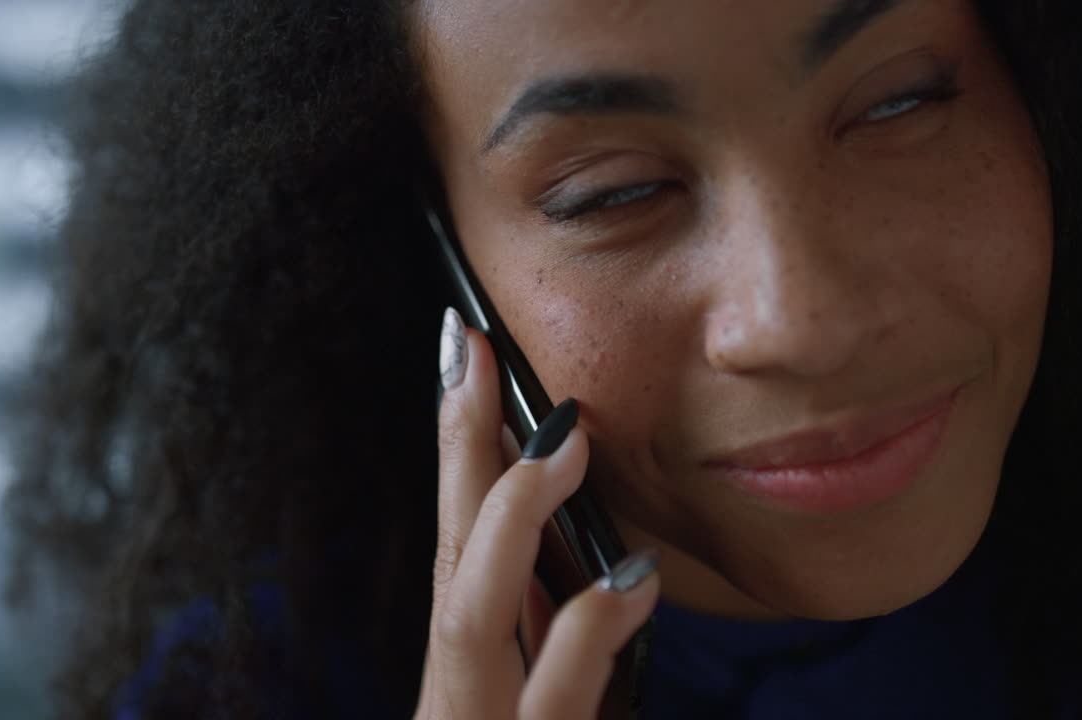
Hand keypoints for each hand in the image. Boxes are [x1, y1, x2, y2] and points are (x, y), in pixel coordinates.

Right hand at [416, 308, 659, 719]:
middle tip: (479, 353)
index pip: (456, 545)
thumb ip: (554, 642)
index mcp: (467, 679)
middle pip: (447, 560)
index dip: (458, 446)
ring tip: (567, 444)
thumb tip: (599, 549)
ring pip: (469, 619)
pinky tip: (634, 580)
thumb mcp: (541, 705)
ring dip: (511, 522)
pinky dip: (586, 636)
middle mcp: (456, 701)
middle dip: (460, 451)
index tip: (466, 350)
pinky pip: (553, 703)